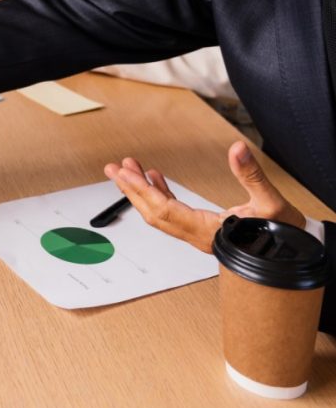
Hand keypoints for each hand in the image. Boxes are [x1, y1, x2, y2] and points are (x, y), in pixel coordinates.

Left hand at [103, 141, 305, 252]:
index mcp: (208, 231)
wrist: (294, 257)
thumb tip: (237, 150)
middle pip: (154, 213)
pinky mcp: (202, 229)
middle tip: (113, 168)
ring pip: (160, 213)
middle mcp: (197, 235)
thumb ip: (251, 176)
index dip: (141, 190)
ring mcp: (198, 234)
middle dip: (131, 189)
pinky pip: (172, 212)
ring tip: (128, 168)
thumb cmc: (285, 237)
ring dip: (142, 190)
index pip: (164, 210)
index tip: (122, 173)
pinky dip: (160, 193)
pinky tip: (154, 177)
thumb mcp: (272, 203)